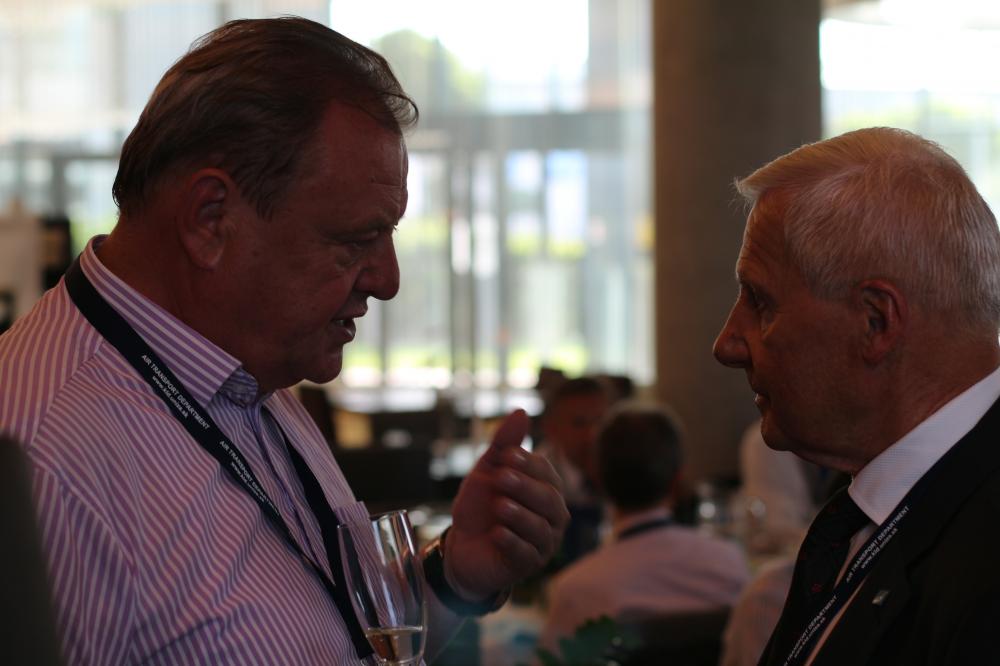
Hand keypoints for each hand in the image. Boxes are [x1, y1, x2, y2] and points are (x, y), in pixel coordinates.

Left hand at [445, 409, 568, 599]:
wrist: (462, 545)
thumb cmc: (480, 506)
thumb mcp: (487, 471)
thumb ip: (504, 444)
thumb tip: (520, 411)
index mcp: (545, 488)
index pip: (546, 473)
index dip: (527, 463)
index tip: (504, 455)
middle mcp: (552, 515)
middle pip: (549, 499)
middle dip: (524, 487)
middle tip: (500, 477)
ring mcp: (543, 542)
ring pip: (541, 528)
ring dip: (519, 515)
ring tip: (499, 506)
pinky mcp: (528, 565)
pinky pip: (527, 554)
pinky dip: (512, 542)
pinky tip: (497, 533)